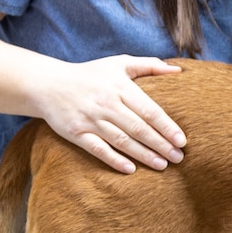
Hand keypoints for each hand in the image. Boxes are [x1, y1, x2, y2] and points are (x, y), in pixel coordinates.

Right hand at [33, 55, 186, 173]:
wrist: (49, 84)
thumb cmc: (91, 74)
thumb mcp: (118, 63)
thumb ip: (149, 65)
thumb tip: (178, 70)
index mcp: (120, 87)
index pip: (149, 110)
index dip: (166, 126)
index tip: (182, 140)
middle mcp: (106, 104)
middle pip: (138, 128)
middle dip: (160, 144)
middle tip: (178, 157)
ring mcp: (90, 119)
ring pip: (122, 141)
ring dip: (143, 155)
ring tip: (162, 165)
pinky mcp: (76, 133)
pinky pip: (98, 149)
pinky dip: (114, 160)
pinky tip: (131, 169)